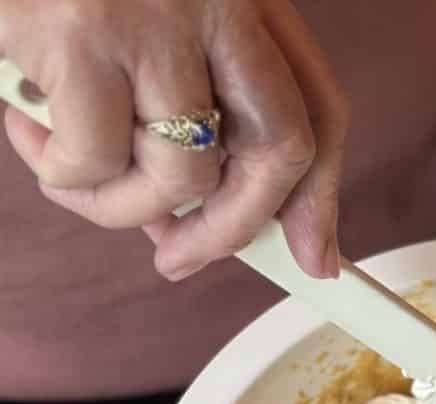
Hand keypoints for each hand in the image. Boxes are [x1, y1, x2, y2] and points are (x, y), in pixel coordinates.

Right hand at [0, 0, 346, 279]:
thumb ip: (194, 100)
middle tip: (179, 259)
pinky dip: (64, 175)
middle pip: (278, 150)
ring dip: (124, 206)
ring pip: (184, 175)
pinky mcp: (80, 35)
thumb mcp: (150, 23)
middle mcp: (217, 0)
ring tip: (70, 177)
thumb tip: (206, 220)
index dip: (320, 196)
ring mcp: (153, 16)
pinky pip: (96, 161)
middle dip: (234, 229)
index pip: (319, 108)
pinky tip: (28, 131)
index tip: (314, 258)